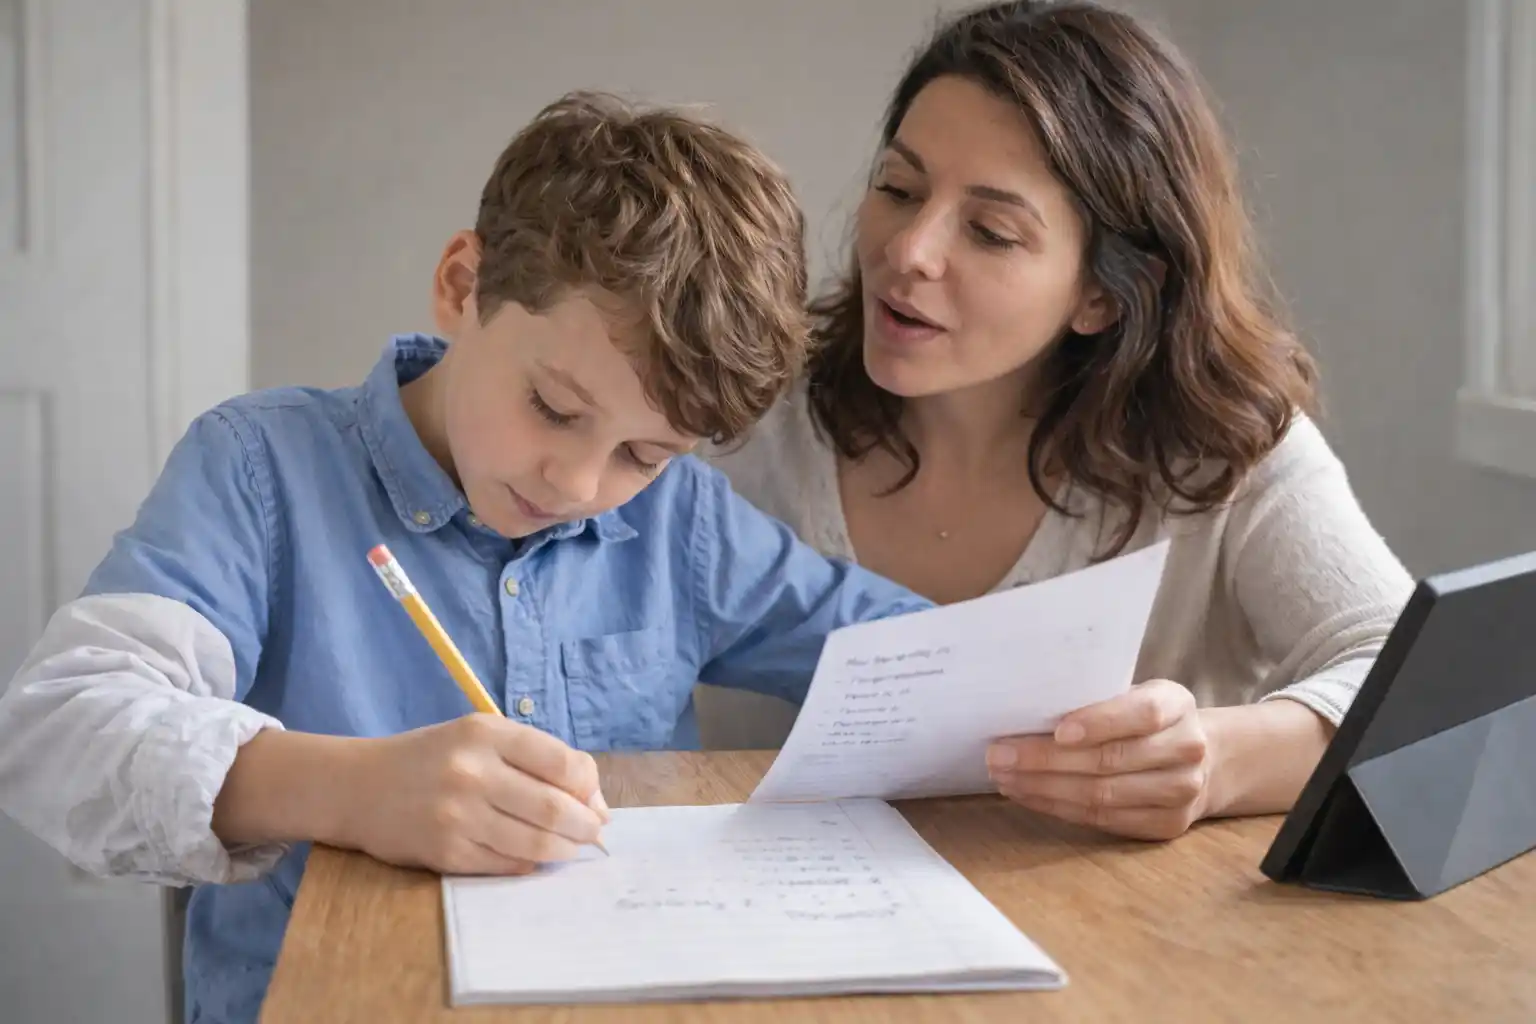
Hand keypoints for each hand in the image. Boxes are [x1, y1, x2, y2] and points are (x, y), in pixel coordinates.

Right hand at [340, 713, 610, 873]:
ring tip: (570, 849)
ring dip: (564, 850)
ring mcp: (457, 815)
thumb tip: (595, 802)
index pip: (563, 763)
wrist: (358, 787)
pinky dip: (529, 864)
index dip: (590, 788)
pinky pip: (506, 864)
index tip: (594, 801)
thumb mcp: (479, 737)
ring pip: (535, 842)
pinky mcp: (445, 852)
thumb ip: (535, 759)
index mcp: (485, 733)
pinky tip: (534, 858)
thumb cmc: (431, 758)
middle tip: (593, 834)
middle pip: (554, 808)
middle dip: (586, 826)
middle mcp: (471, 772)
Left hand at [986, 679, 1213, 839]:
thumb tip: (1024, 709)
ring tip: (1004, 778)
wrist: (1202, 761)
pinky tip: (1028, 796)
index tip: (1057, 730)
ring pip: (1102, 794)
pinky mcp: (1166, 824)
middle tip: (999, 756)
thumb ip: (1096, 699)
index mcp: (1177, 704)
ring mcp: (1181, 792)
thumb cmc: (1144, 719)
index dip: (1099, 722)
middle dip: (1046, 759)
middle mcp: (1187, 749)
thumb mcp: (1134, 694)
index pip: (1141, 713)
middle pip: (1110, 759)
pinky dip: (1058, 808)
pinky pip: (1102, 819)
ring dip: (1043, 788)